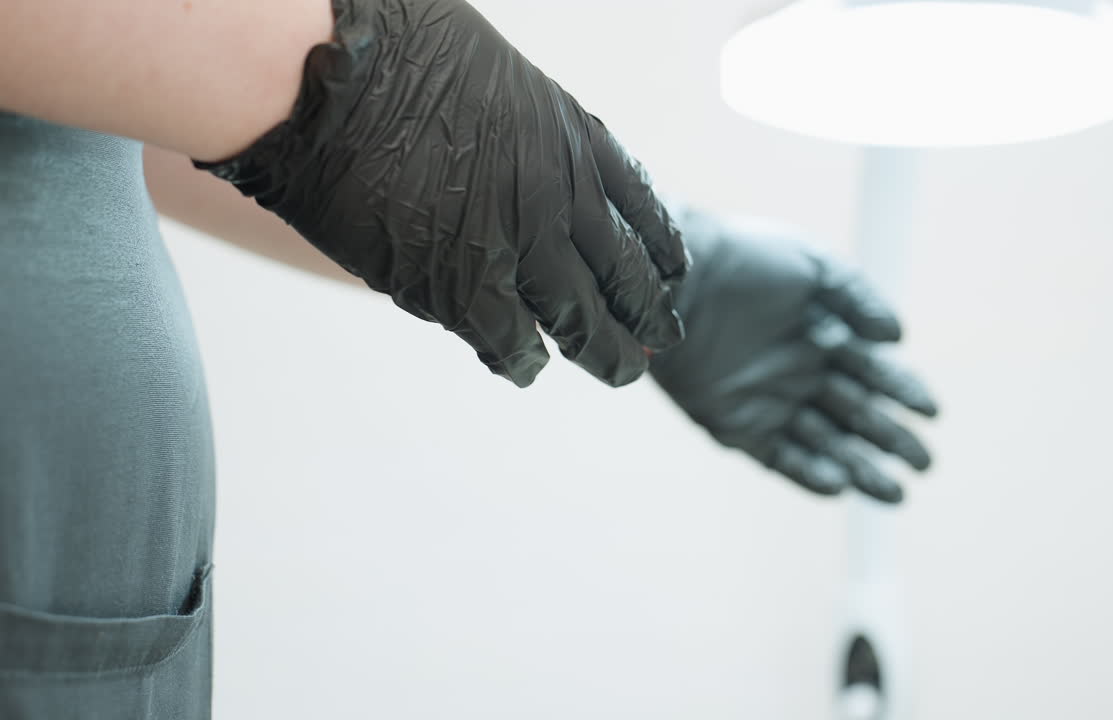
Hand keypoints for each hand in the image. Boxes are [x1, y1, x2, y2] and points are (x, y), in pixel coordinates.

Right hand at [196, 0, 687, 387]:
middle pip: (624, 271)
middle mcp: (560, 196)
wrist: (330, 75)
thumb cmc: (389, 48)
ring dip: (607, 352)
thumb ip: (513, 126)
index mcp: (567, 134)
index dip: (658, 240)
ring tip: (624, 371)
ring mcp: (519, 246)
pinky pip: (511, 343)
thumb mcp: (488, 73)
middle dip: (648, 309)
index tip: (674, 267)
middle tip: (663, 335)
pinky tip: (524, 368)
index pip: (637, 201)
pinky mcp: (464, 288)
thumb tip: (503, 153)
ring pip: (584, 320)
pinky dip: (519, 361)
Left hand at [650, 205, 936, 502]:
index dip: (904, 393)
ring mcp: (769, 402)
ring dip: (861, 468)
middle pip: (857, 416)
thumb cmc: (745, 259)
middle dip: (892, 440)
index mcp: (824, 336)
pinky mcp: (735, 425)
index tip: (931, 412)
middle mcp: (801, 374)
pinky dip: (809, 473)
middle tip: (925, 464)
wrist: (677, 276)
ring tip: (894, 493)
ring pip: (826, 444)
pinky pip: (780, 457)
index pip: (875, 373)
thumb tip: (898, 339)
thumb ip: (857, 296)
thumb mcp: (811, 264)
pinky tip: (839, 484)